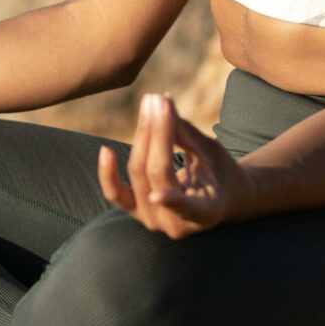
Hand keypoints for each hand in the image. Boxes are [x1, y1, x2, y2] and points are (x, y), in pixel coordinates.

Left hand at [97, 91, 248, 237]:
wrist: (216, 196)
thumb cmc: (218, 172)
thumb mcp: (211, 153)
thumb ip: (186, 133)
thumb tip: (161, 102)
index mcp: (205, 214)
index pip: (186, 207)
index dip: (171, 201)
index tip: (157, 195)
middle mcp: (176, 225)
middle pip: (157, 173)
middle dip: (157, 133)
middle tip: (159, 100)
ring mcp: (152, 220)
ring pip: (138, 173)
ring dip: (142, 135)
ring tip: (149, 104)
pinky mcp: (135, 211)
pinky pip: (116, 193)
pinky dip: (107, 173)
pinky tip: (105, 150)